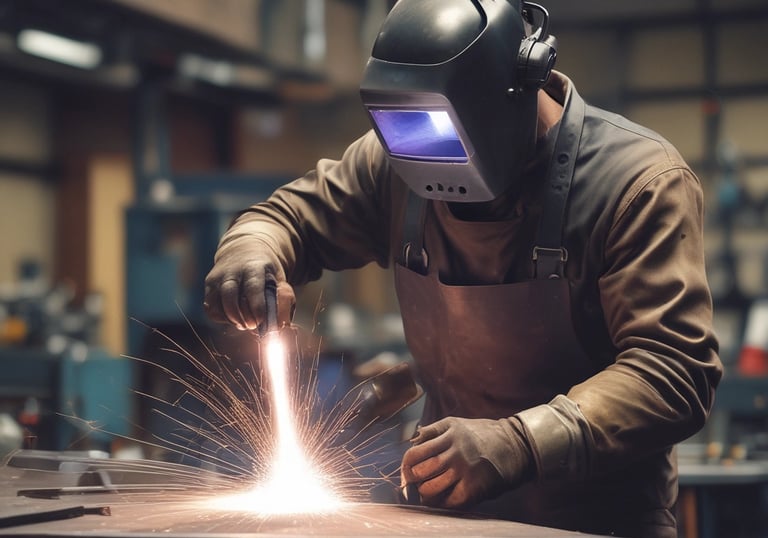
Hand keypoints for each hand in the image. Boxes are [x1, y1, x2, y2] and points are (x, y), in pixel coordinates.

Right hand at [203, 238, 294, 330]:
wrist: (244, 251)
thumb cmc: (265, 271)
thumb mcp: (279, 278)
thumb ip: (283, 299)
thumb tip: (281, 324)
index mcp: (254, 266)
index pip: (253, 287)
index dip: (257, 307)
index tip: (261, 321)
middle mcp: (232, 270)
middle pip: (230, 296)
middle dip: (240, 317)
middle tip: (252, 326)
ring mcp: (218, 277)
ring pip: (217, 305)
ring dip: (231, 319)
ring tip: (244, 322)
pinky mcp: (209, 285)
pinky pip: (210, 308)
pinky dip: (222, 318)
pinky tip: (233, 316)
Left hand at [401, 416, 532, 508]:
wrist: (515, 445)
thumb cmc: (481, 435)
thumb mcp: (456, 424)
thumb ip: (433, 432)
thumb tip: (411, 443)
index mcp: (448, 433)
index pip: (415, 452)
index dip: (406, 465)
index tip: (407, 471)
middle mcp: (456, 450)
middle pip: (421, 470)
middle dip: (413, 480)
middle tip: (415, 482)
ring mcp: (465, 469)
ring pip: (431, 487)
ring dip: (425, 493)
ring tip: (428, 491)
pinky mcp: (475, 487)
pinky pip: (449, 501)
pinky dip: (441, 503)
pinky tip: (442, 499)